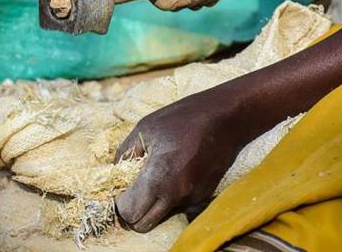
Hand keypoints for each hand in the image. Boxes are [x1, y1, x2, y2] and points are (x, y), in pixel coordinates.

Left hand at [115, 88, 244, 231]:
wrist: (227, 118)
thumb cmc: (183, 118)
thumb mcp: (145, 128)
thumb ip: (125, 154)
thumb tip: (115, 173)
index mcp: (159, 177)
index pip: (129, 212)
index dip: (120, 202)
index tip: (121, 188)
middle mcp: (176, 194)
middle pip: (143, 224)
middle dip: (133, 211)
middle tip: (132, 189)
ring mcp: (192, 197)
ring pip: (161, 215)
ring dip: (152, 203)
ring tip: (156, 174)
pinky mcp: (204, 196)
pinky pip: (178, 205)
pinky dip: (170, 196)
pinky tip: (175, 172)